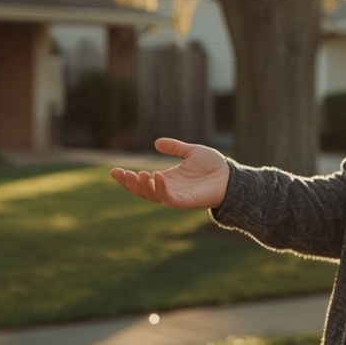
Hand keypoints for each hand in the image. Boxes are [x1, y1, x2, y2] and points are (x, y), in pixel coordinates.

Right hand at [109, 137, 229, 209]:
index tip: (113, 171)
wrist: (231, 176)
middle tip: (120, 173)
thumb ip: (175, 148)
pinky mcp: (187, 201)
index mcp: (168, 180)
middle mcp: (170, 190)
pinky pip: (170, 199)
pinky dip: (161, 189)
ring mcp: (178, 196)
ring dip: (143, 187)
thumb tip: (157, 143)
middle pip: (143, 191)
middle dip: (130, 184)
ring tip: (138, 174)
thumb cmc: (214, 166)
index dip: (127, 178)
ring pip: (153, 196)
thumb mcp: (191, 152)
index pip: (143, 182)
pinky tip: (157, 176)